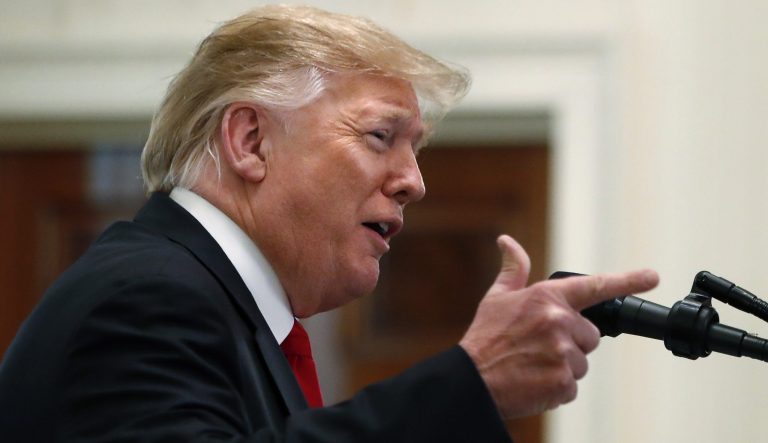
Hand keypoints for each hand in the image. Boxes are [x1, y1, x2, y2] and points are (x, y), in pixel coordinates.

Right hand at [459, 235, 658, 418]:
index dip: (627, 280)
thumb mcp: (496, 298)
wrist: (472, 379)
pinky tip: (533, 381)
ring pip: (581, 362)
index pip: (595, 286)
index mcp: (546, 298)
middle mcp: (559, 321)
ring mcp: (563, 352)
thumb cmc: (485, 338)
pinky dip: (555, 388)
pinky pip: (572, 386)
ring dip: (561, 367)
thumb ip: (513, 270)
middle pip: (589, 335)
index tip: (652, 276)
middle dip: (570, 342)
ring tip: (532, 365)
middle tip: (538, 348)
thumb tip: (507, 242)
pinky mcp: (563, 382)